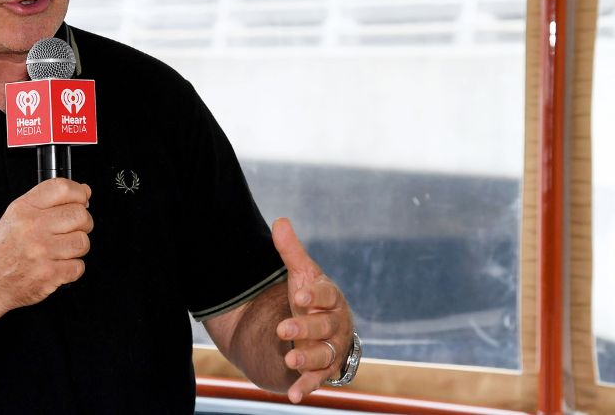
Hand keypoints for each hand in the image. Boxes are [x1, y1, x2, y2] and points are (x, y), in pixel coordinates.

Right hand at [0, 179, 92, 313]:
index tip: (82, 198)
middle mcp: (32, 227)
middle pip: (79, 215)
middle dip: (83, 222)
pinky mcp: (49, 274)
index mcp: (24, 209)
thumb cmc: (6, 248)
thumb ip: (50, 200)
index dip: (79, 192)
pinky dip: (72, 268)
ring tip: (63, 249)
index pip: (62, 188)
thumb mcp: (18, 214)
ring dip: (77, 247)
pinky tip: (58, 264)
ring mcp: (41, 252)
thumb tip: (84, 191)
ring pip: (82, 241)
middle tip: (73, 228)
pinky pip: (78, 266)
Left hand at [271, 217, 352, 402]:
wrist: (323, 327)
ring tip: (289, 360)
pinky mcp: (325, 369)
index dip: (315, 295)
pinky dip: (307, 387)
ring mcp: (331, 348)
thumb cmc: (312, 298)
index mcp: (331, 299)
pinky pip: (318, 379)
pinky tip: (293, 395)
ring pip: (323, 355)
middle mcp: (335, 325)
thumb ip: (291, 251)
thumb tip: (280, 221)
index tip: (299, 295)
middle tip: (283, 329)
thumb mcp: (302, 275)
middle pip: (324, 327)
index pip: (327, 295)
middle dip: (305, 329)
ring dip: (307, 359)